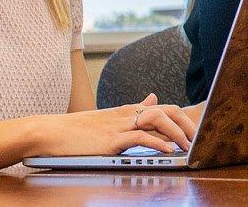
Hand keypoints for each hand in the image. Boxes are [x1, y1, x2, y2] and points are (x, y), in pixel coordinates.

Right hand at [27, 93, 197, 156]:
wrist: (49, 131)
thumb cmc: (77, 129)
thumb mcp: (109, 116)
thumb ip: (133, 108)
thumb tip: (153, 97)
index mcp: (128, 110)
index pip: (165, 108)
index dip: (185, 119)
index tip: (197, 132)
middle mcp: (127, 114)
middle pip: (168, 110)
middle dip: (188, 124)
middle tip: (199, 140)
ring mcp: (119, 126)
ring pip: (157, 119)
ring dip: (177, 133)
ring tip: (188, 146)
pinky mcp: (110, 140)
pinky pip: (140, 137)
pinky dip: (158, 143)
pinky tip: (168, 151)